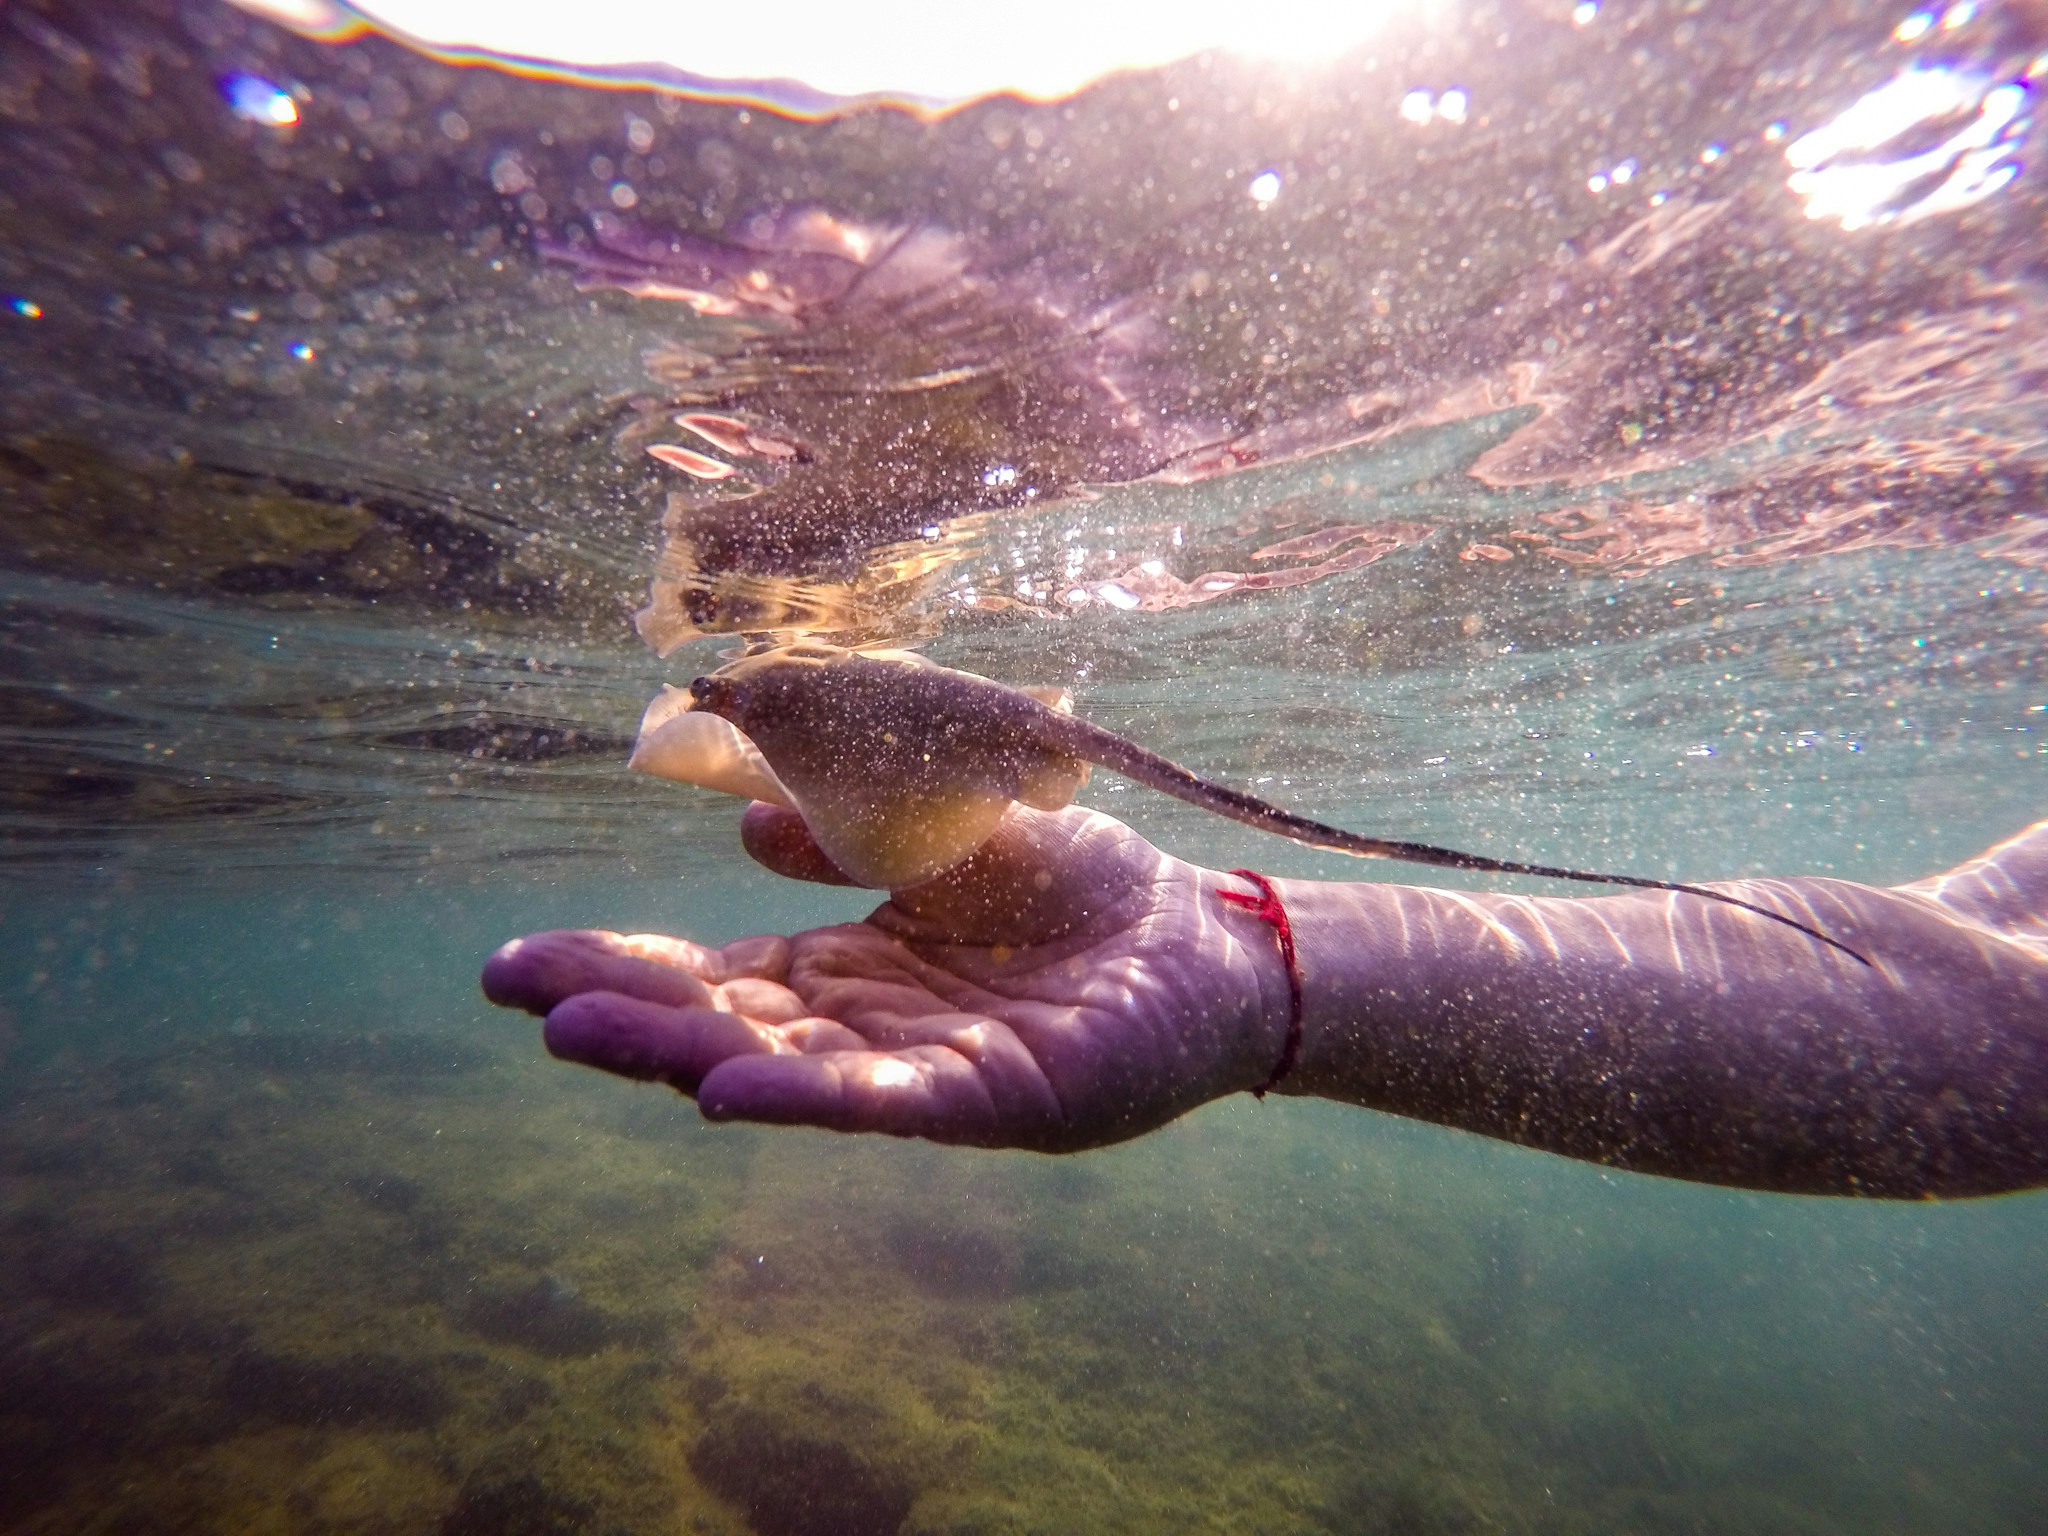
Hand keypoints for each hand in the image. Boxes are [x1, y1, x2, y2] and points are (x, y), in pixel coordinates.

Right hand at [481, 805, 1287, 1149]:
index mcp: (847, 968)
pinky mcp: (992, 1099)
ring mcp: (921, 1070)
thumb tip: (741, 821)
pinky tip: (724, 1091)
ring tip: (580, 1033)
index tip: (518, 961)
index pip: (712, 972)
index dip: (620, 966)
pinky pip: (885, 1102)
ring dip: (682, 1051)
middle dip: (619, 1009)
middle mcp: (865, 1029)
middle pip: (723, 1022)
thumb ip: (842, 839)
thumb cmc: (1079, 887)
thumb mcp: (937, 839)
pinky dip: (804, 1098)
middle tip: (515, 993)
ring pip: (783, 1066)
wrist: (1203, 935)